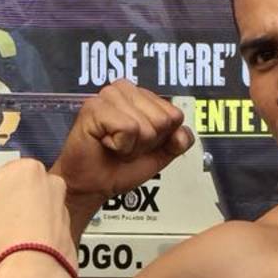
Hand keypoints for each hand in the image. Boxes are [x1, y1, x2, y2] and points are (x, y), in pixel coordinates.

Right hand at [0, 158, 73, 277]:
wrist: (33, 277)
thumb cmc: (0, 241)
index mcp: (26, 168)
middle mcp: (50, 183)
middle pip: (11, 195)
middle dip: (0, 210)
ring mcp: (62, 208)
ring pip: (27, 213)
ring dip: (15, 225)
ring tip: (6, 246)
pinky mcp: (68, 232)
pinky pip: (41, 231)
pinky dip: (31, 239)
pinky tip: (21, 254)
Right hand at [52, 80, 190, 204]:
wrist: (94, 186)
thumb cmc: (118, 168)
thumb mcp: (158, 155)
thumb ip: (177, 142)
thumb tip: (183, 133)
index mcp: (141, 96)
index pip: (174, 114)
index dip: (161, 138)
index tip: (140, 143)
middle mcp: (125, 91)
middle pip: (162, 119)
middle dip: (146, 142)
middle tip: (126, 146)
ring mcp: (108, 96)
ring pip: (144, 125)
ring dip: (132, 146)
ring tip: (116, 146)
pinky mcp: (94, 107)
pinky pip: (127, 128)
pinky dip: (120, 145)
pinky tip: (106, 143)